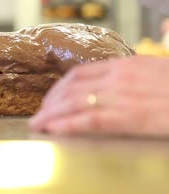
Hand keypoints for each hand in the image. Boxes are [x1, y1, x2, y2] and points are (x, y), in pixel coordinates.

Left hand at [29, 56, 168, 136]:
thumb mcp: (161, 70)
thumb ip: (139, 72)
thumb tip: (136, 64)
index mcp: (127, 64)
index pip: (80, 73)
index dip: (59, 87)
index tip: (50, 99)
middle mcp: (121, 76)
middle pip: (72, 88)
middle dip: (50, 103)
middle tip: (39, 115)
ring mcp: (125, 95)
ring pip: (75, 103)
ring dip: (52, 115)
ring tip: (38, 125)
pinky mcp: (132, 116)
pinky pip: (92, 120)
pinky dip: (69, 124)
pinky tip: (55, 130)